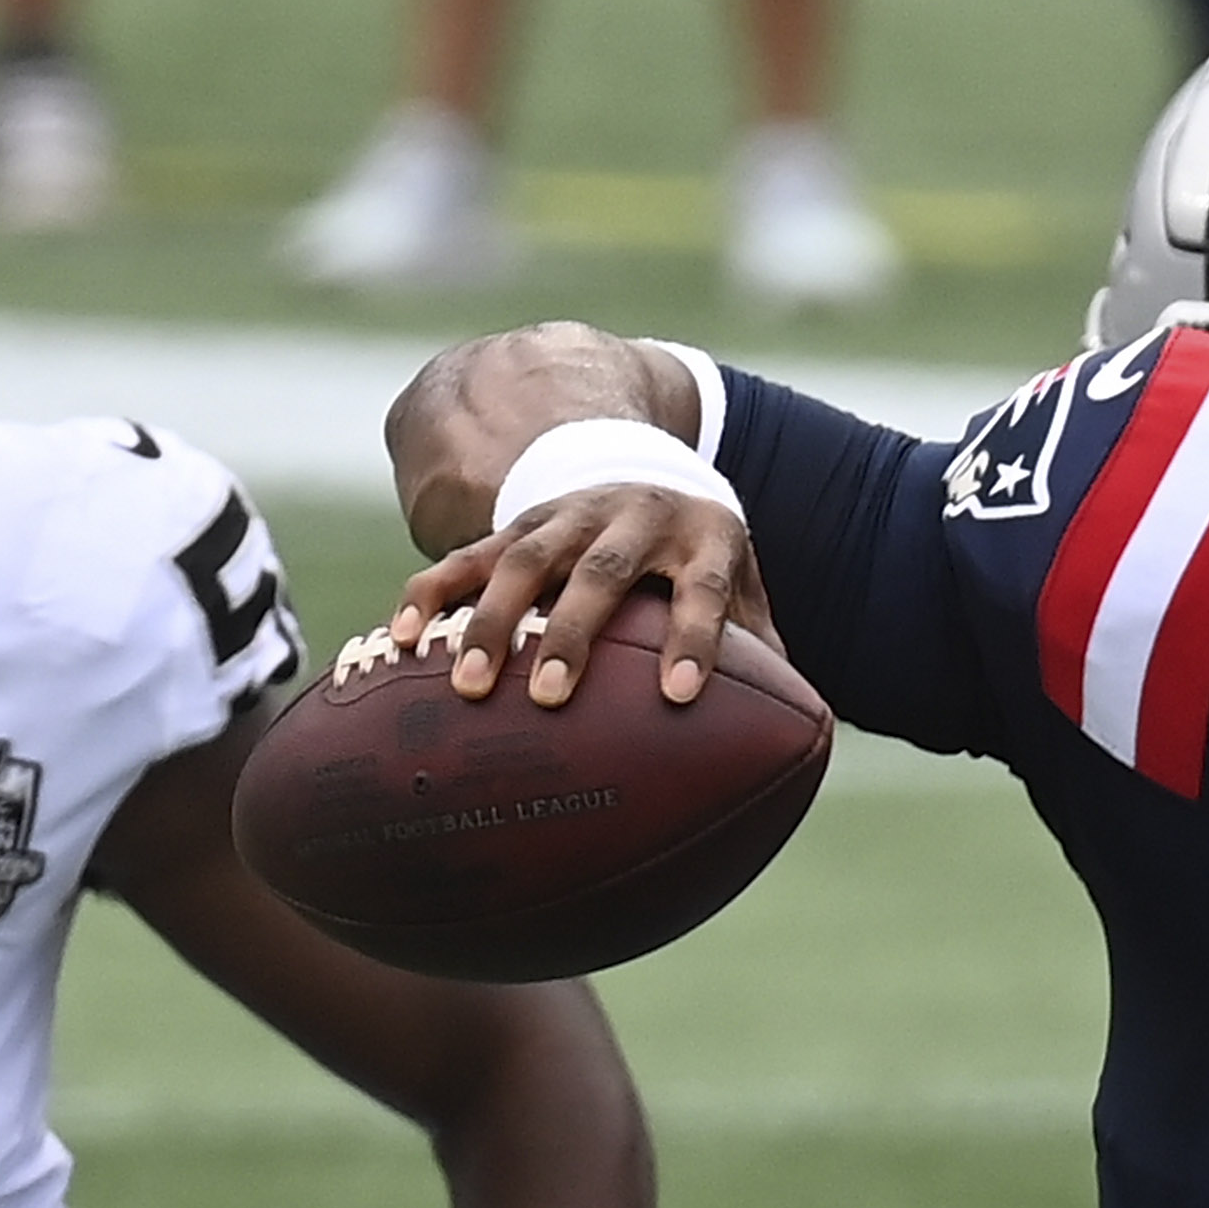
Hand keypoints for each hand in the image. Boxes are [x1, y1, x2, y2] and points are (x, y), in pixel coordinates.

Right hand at [383, 485, 767, 710]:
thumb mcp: (748, 593)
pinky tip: (400, 638)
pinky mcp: (517, 524)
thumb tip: (808, 734)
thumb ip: (767, 652)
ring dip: (490, 622)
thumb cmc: (707, 566)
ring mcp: (567, 516)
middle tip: (550, 698)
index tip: (682, 697)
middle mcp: (633, 517)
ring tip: (467, 686)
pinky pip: (466, 557)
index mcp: (706, 538)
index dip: (696, 640)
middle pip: (602, 575)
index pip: (707, 591)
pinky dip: (430, 594)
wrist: (650, 473)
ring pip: (525, 563)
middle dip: (573, 635)